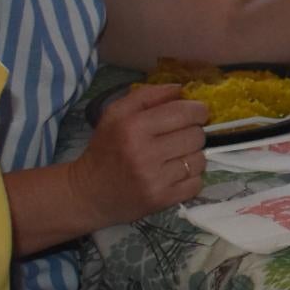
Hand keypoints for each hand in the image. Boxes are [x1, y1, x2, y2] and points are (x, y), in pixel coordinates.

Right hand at [71, 84, 211, 225]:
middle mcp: (145, 153)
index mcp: (133, 127)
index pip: (184, 113)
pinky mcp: (163, 200)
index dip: (197, 111)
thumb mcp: (116, 114)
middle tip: (180, 136)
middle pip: (196, 136)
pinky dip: (191, 178)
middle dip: (193, 133)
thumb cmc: (105, 149)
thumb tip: (180, 89)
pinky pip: (196, 183)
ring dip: (192, 156)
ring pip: (200, 160)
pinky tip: (175, 174)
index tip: (196, 113)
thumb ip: (147, 95)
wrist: (89, 194)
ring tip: (175, 157)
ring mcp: (156, 179)